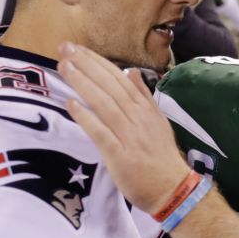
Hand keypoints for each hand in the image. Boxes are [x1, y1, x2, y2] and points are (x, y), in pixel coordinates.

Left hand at [58, 43, 191, 214]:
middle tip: (65, 48)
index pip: (120, 79)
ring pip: (104, 104)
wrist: (173, 189)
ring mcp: (129, 136)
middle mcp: (138, 118)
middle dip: (86, 65)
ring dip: (83, 83)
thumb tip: (132, 72)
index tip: (79, 49)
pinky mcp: (120, 156)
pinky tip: (71, 104)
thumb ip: (144, 97)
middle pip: (110, 86)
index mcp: (145, 109)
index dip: (98, 62)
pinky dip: (86, 118)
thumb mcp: (158, 122)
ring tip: (64, 67)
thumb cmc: (162, 157)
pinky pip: (100, 133)